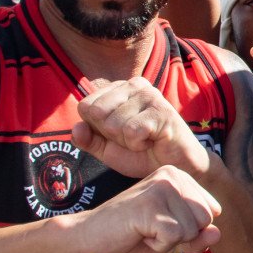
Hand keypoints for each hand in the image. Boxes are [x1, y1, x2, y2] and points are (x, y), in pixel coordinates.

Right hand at [66, 164, 220, 252]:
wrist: (88, 237)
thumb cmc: (129, 237)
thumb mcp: (170, 241)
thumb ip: (196, 238)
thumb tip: (218, 234)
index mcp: (180, 177)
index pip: (211, 213)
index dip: (188, 231)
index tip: (161, 226)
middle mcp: (173, 176)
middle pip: (205, 221)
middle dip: (180, 237)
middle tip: (150, 230)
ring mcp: (161, 188)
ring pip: (191, 230)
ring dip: (167, 242)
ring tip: (143, 231)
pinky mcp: (150, 205)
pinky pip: (174, 237)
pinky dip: (157, 246)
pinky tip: (138, 235)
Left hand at [71, 76, 208, 179]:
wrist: (175, 167)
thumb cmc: (142, 154)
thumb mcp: (107, 149)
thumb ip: (88, 140)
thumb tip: (76, 128)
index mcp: (119, 89)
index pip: (85, 106)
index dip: (97, 129)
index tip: (119, 134)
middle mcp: (134, 85)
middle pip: (97, 113)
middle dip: (111, 135)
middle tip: (133, 137)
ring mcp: (150, 95)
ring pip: (114, 124)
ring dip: (127, 142)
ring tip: (145, 139)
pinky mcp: (162, 110)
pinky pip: (132, 132)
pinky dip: (139, 145)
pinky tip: (153, 141)